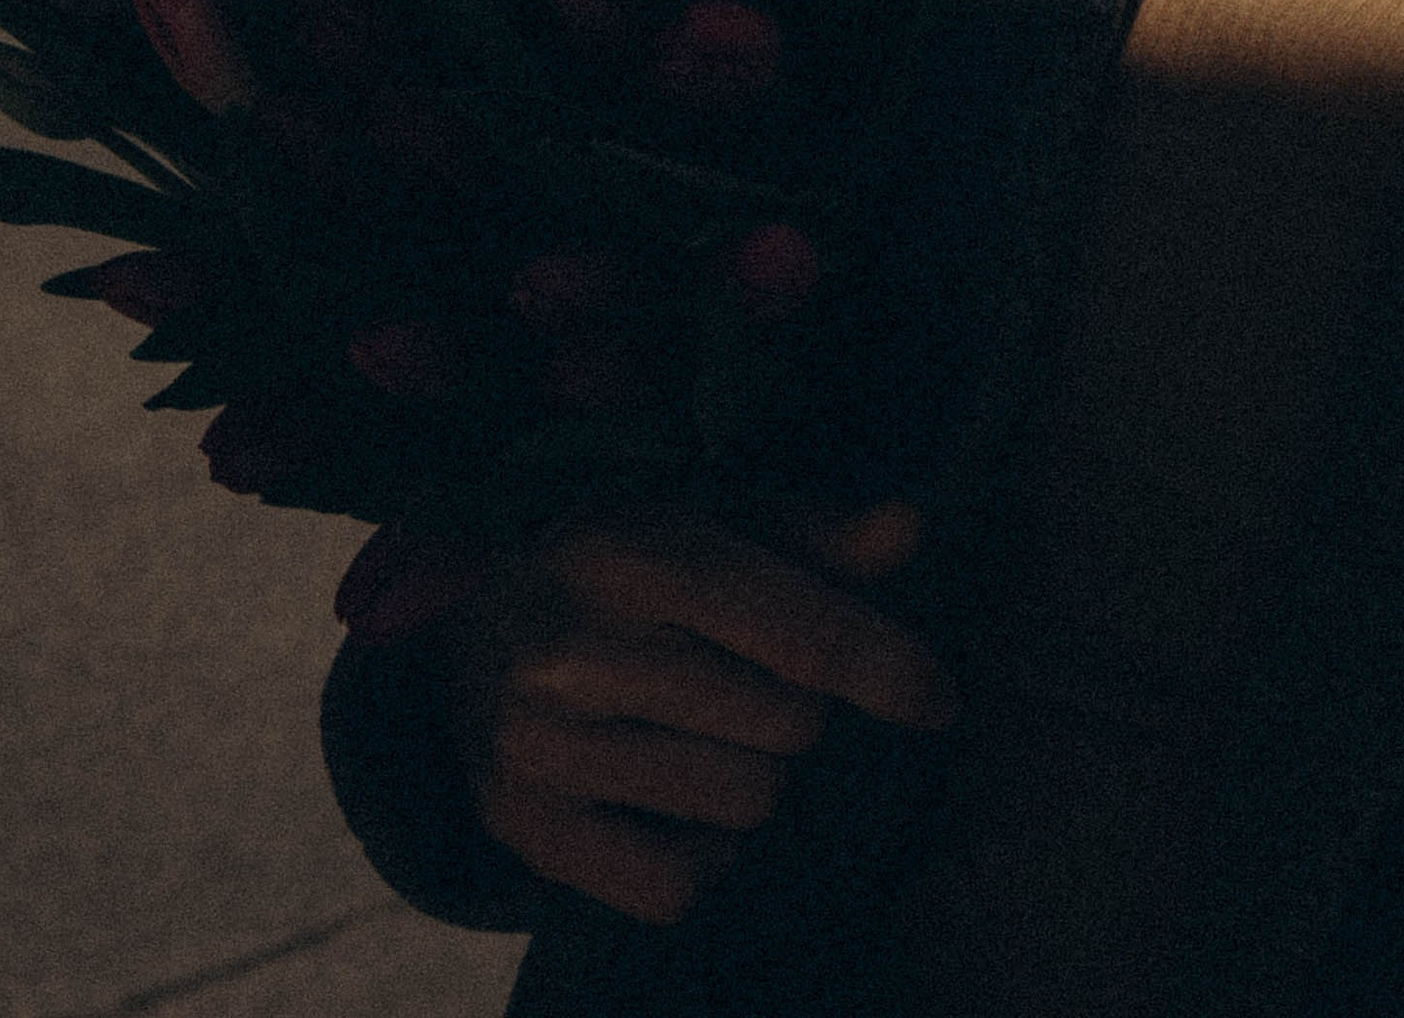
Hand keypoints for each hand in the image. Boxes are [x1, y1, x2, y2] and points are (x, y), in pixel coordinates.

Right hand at [449, 503, 953, 927]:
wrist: (464, 624)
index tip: (940, 699)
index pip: (790, 631)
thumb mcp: (712, 517)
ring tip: (701, 727)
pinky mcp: (522, 829)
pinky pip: (677, 887)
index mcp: (635, 551)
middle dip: (794, 709)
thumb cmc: (624, 561)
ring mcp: (540, 746)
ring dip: (751, 775)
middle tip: (744, 679)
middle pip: (785, 727)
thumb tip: (909, 526)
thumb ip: (816, 532)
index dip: (883, 665)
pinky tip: (669, 794)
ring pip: (742, 807)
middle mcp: (577, 648)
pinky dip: (698, 855)